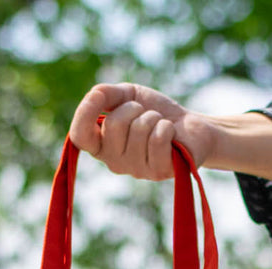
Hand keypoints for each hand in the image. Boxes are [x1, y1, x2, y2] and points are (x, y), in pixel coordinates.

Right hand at [69, 83, 217, 179]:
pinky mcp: (159, 172)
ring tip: (160, 125)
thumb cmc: (156, 112)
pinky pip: (158, 138)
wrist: (191, 126)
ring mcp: (137, 170)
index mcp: (102, 145)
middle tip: (146, 115)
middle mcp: (115, 162)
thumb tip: (94, 95)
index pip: (80, 136)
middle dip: (133, 108)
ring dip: (154, 118)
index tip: (97, 95)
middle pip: (113, 125)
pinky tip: (171, 135)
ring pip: (138, 129)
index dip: (85, 114)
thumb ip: (107, 93)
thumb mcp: (128, 96)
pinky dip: (167, 127)